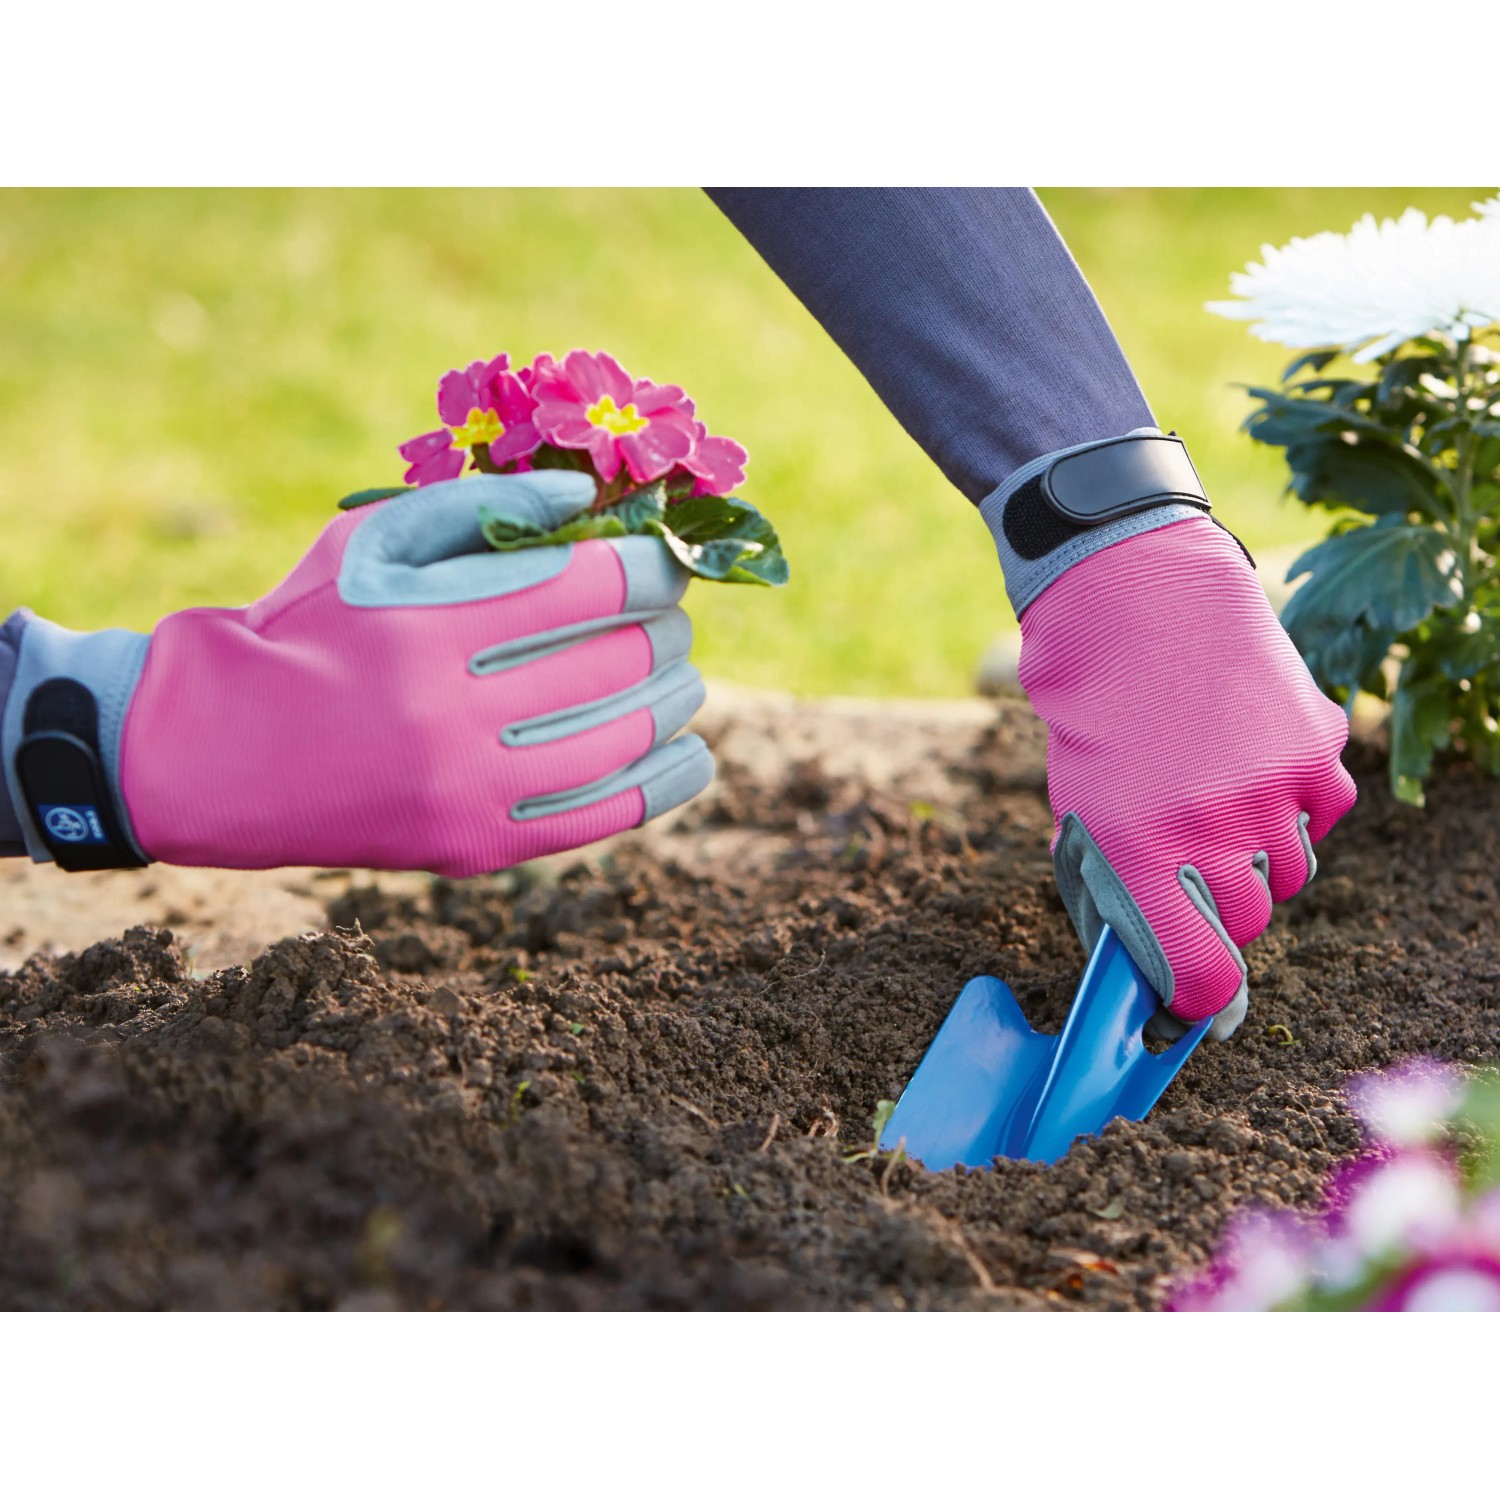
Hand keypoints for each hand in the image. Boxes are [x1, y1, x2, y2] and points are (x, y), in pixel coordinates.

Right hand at [4, 472, 712, 874]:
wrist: (227, 751)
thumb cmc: (308, 626)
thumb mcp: (372, 541)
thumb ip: (480, 508)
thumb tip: (587, 492)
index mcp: (432, 625)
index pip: (592, 587)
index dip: (653, 567)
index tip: (669, 561)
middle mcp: (454, 712)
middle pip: (616, 661)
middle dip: (664, 631)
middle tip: (670, 619)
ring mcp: (469, 787)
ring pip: (621, 737)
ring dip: (673, 699)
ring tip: (681, 677)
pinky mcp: (478, 844)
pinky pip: (602, 815)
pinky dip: (663, 781)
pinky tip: (693, 752)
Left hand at [1018, 514, 1355, 1037]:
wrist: (1138, 601)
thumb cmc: (1094, 715)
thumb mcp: (1078, 808)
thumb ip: (1115, 892)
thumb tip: (1150, 972)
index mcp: (1139, 851)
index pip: (1198, 973)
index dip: (1201, 1001)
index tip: (1197, 1005)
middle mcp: (1215, 831)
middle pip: (1247, 922)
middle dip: (1221, 907)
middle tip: (1191, 856)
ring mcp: (1274, 790)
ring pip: (1292, 873)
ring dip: (1261, 856)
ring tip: (1216, 794)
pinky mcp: (1319, 749)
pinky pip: (1323, 815)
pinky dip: (1293, 803)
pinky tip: (1249, 757)